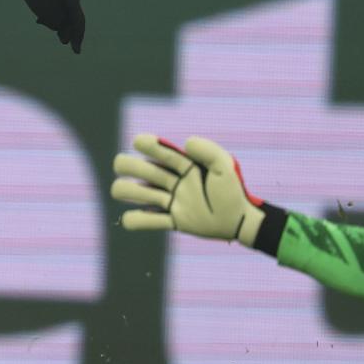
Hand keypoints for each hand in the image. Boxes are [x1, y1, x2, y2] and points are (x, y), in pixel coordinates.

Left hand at [0, 0, 83, 52]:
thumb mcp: (47, 14)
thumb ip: (58, 26)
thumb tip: (65, 39)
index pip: (78, 22)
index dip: (77, 38)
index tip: (76, 51)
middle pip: (73, 19)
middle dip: (67, 31)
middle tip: (62, 41)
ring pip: (65, 15)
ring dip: (56, 23)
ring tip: (41, 20)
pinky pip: (60, 9)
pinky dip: (52, 16)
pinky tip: (40, 18)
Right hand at [111, 134, 265, 245]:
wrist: (239, 221)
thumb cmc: (233, 191)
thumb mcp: (225, 167)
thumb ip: (209, 151)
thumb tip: (186, 142)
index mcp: (184, 165)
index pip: (160, 151)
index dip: (146, 145)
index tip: (139, 142)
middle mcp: (173, 181)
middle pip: (139, 169)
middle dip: (129, 166)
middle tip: (124, 168)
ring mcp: (170, 201)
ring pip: (134, 192)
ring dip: (125, 190)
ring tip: (127, 192)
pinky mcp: (172, 221)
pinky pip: (144, 221)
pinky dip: (133, 220)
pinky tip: (131, 219)